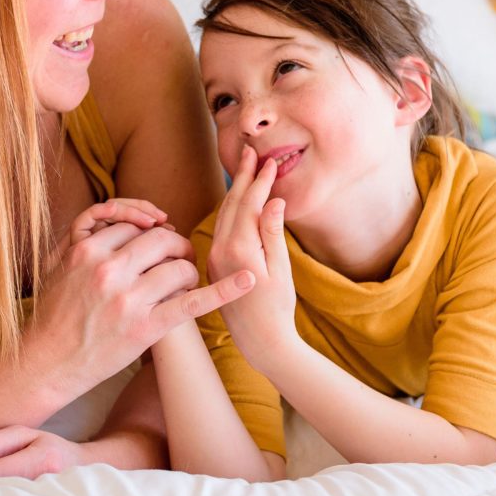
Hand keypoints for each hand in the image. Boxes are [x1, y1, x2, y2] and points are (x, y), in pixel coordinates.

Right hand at [26, 198, 253, 399]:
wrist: (45, 363)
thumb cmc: (52, 315)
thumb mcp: (57, 264)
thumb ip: (85, 235)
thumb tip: (119, 216)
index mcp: (87, 251)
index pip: (133, 225)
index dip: (149, 231)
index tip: (156, 241)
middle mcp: (107, 270)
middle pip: (160, 240)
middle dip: (176, 246)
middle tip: (179, 257)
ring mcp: (128, 300)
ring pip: (179, 267)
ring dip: (188, 271)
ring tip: (184, 282)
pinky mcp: (145, 329)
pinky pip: (192, 303)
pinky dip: (224, 290)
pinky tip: (247, 280)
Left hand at [207, 146, 297, 359]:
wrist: (260, 344)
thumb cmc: (277, 310)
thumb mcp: (281, 270)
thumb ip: (274, 234)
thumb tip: (273, 201)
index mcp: (238, 250)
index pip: (248, 204)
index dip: (259, 181)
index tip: (269, 160)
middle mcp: (219, 252)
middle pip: (230, 205)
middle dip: (242, 177)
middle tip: (250, 152)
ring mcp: (214, 259)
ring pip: (223, 217)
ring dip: (235, 192)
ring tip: (245, 170)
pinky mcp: (214, 266)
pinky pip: (220, 230)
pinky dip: (231, 211)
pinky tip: (238, 202)